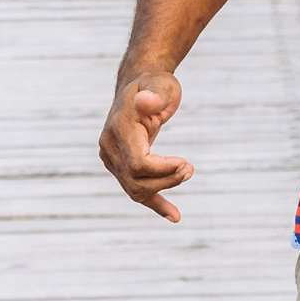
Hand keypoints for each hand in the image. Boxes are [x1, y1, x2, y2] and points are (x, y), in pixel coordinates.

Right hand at [98, 71, 191, 221]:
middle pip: (136, 181)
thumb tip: (148, 102)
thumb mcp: (160, 84)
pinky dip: (155, 204)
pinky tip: (175, 215)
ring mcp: (112, 159)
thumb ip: (155, 95)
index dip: (163, 170)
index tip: (185, 163)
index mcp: (118, 129)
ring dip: (163, 190)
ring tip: (188, 173)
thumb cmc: (154, 85)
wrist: (140, 86)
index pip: (137, 164)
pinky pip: (136, 191)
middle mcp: (109, 147)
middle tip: (190, 168)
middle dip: (166, 180)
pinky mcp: (120, 166)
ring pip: (135, 189)